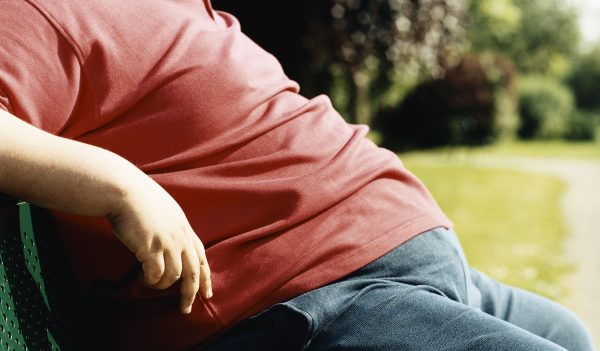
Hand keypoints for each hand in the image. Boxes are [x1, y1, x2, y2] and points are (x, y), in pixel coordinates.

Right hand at [107, 176, 211, 313]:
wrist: (124, 190)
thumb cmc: (139, 198)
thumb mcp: (166, 211)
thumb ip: (173, 229)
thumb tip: (172, 246)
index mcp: (185, 228)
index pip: (202, 257)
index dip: (206, 277)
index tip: (207, 294)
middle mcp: (181, 237)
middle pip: (193, 272)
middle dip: (190, 293)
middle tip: (185, 308)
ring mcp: (167, 242)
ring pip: (173, 277)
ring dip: (161, 286)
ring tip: (149, 283)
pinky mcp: (151, 248)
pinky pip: (156, 275)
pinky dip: (150, 281)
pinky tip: (141, 278)